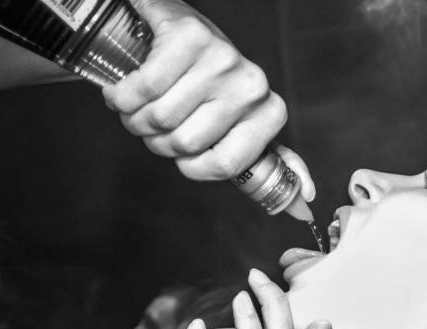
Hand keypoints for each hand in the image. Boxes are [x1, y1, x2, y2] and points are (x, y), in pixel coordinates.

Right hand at [103, 0, 314, 197]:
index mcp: (269, 111)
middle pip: (186, 143)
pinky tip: (122, 89)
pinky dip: (121, 96)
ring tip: (138, 105)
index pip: (226, 165)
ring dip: (135, 118)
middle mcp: (252, 84)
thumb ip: (272, 161)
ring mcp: (223, 58)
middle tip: (153, 121)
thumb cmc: (206, 83)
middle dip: (156, 140)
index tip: (182, 153)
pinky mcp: (189, 37)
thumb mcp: (241, 124)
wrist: (175, 27)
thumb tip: (305, 202)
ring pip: (161, 118)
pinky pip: (143, 88)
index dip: (191, 166)